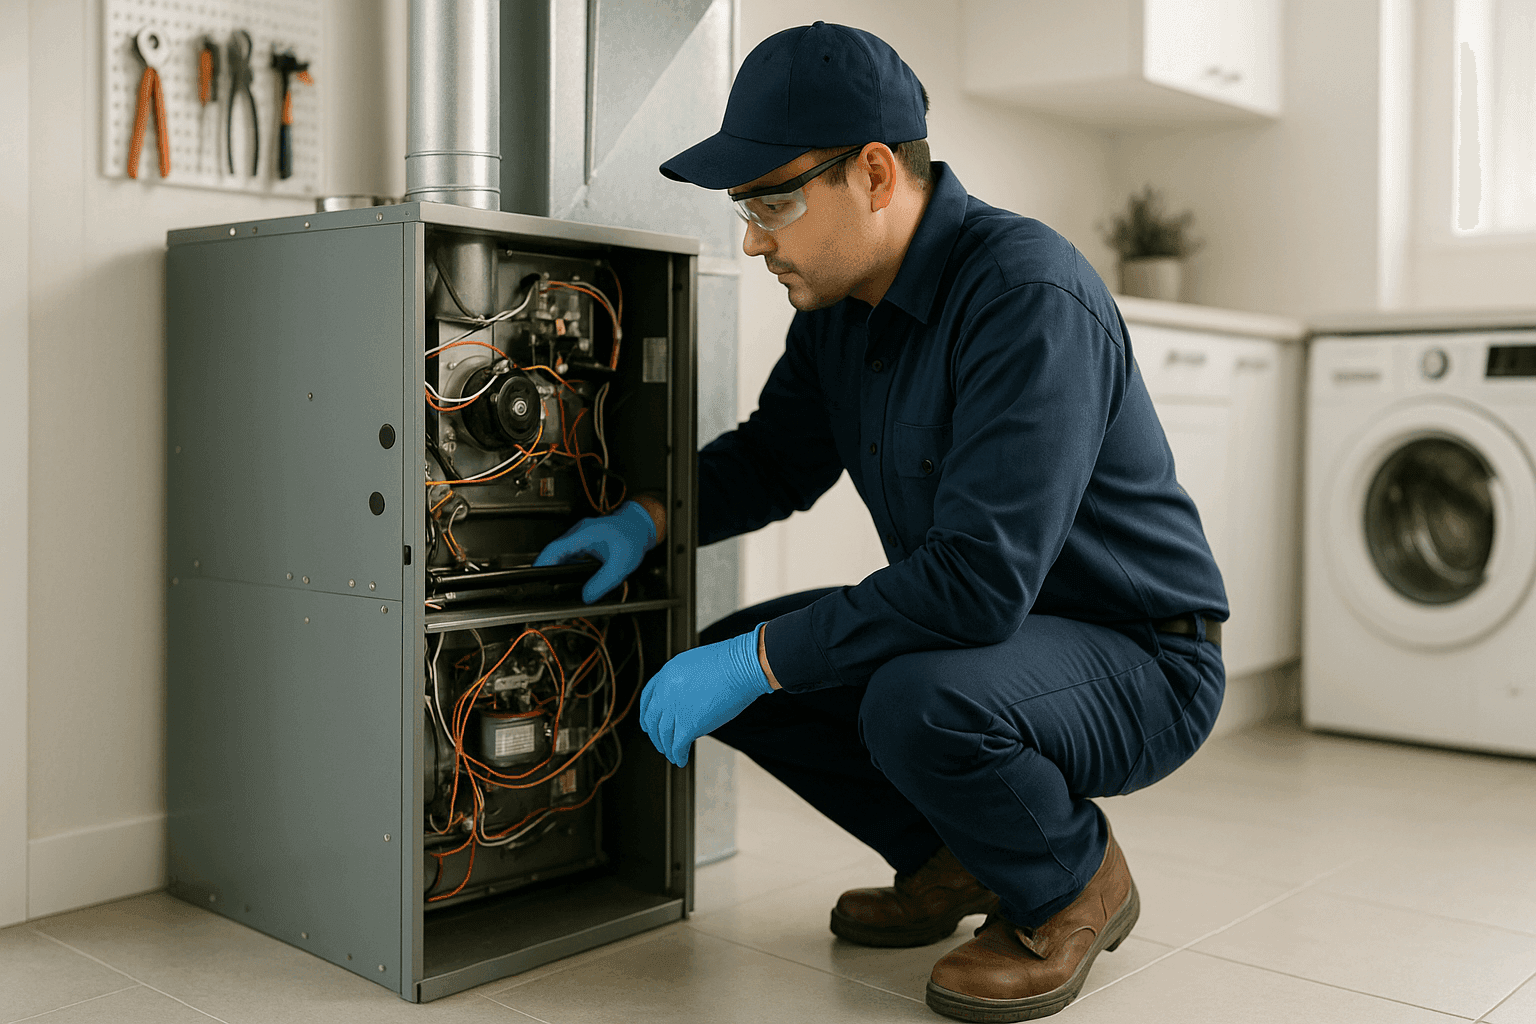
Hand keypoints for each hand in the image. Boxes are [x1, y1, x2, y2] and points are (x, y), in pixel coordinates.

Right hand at [533, 500, 656, 603]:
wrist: (640, 526)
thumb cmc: (633, 538)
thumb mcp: (621, 565)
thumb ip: (603, 582)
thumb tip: (586, 597)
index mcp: (583, 534)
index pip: (554, 549)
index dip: (542, 564)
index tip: (535, 578)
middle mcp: (578, 533)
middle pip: (553, 553)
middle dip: (547, 570)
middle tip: (545, 589)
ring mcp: (579, 536)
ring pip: (560, 554)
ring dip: (557, 569)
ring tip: (556, 586)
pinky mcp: (582, 542)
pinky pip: (568, 555)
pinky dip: (567, 566)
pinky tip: (571, 578)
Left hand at [640, 627, 772, 766]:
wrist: (742, 667)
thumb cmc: (730, 663)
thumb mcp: (696, 665)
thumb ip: (684, 682)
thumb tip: (686, 699)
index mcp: (667, 674)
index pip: (647, 698)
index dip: (646, 714)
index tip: (647, 724)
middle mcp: (666, 692)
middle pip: (652, 719)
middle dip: (655, 735)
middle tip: (660, 743)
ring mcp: (675, 709)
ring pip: (663, 735)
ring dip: (666, 748)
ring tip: (672, 755)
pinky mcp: (688, 725)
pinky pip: (677, 746)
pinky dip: (678, 755)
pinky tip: (681, 760)